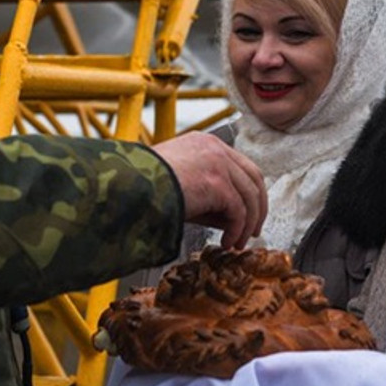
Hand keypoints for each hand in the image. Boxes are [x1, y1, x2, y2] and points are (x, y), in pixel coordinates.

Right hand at [153, 132, 266, 248]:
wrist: (128, 188)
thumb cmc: (145, 187)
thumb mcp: (182, 186)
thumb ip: (210, 197)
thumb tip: (233, 220)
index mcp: (205, 143)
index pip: (241, 166)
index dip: (250, 192)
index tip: (249, 214)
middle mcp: (214, 148)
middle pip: (254, 177)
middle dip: (257, 208)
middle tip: (253, 231)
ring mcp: (218, 162)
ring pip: (249, 196)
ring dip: (247, 224)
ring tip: (237, 242)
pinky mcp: (217, 182)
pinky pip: (238, 210)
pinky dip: (236, 230)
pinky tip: (227, 241)